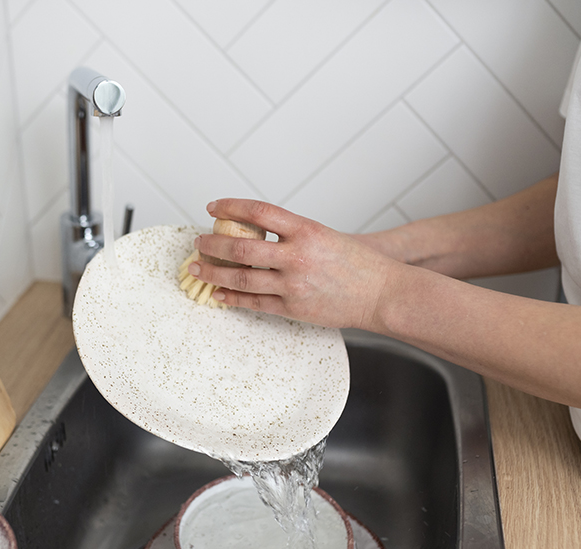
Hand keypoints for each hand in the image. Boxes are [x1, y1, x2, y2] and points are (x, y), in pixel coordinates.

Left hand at [190, 199, 401, 329]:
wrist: (382, 293)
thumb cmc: (358, 264)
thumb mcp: (325, 235)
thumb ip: (292, 233)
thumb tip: (254, 231)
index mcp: (306, 230)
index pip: (259, 212)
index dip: (231, 207)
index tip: (214, 207)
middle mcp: (298, 256)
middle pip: (241, 246)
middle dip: (213, 244)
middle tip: (199, 241)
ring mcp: (294, 284)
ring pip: (242, 278)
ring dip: (214, 272)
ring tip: (198, 267)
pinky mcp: (293, 308)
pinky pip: (254, 303)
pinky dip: (232, 298)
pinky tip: (218, 293)